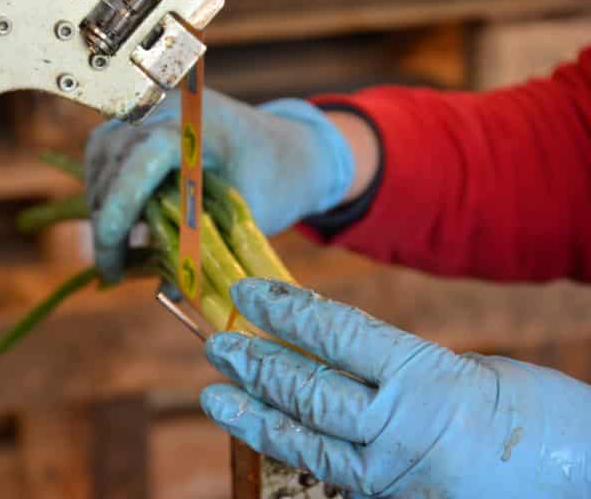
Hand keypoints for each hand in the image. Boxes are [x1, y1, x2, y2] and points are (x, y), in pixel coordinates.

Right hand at [84, 89, 354, 280]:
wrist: (288, 148)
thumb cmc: (273, 180)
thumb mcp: (245, 219)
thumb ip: (205, 246)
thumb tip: (167, 288)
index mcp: (198, 125)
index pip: (140, 162)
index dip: (118, 212)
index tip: (112, 261)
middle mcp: (168, 107)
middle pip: (112, 160)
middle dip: (108, 219)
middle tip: (114, 269)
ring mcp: (153, 107)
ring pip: (102, 155)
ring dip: (104, 203)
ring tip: (118, 250)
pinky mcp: (145, 117)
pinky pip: (108, 149)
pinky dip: (109, 185)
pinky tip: (123, 219)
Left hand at [201, 278, 590, 497]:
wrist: (580, 479)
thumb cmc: (534, 416)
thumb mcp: (465, 372)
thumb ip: (397, 367)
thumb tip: (332, 357)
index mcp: (425, 378)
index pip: (336, 334)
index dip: (285, 310)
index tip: (248, 291)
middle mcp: (400, 427)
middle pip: (310, 387)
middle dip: (257, 362)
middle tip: (218, 341)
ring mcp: (392, 474)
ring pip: (307, 437)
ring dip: (254, 412)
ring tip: (215, 391)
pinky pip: (326, 473)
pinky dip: (287, 450)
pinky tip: (260, 432)